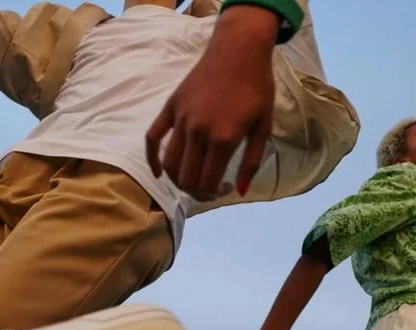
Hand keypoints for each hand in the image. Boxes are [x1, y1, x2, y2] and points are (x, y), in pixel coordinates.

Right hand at [146, 5, 278, 200]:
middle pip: (186, 178)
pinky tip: (159, 173)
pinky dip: (152, 159)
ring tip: (193, 181)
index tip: (226, 187)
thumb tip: (239, 190)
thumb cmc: (257, 88)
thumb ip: (251, 161)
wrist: (238, 50)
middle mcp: (198, 131)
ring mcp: (180, 119)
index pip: (207, 182)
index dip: (215, 194)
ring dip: (179, 180)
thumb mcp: (263, 127)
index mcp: (223, 138)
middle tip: (211, 188)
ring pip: (169, 163)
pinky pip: (153, 138)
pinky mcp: (170, 107)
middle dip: (198, 192)